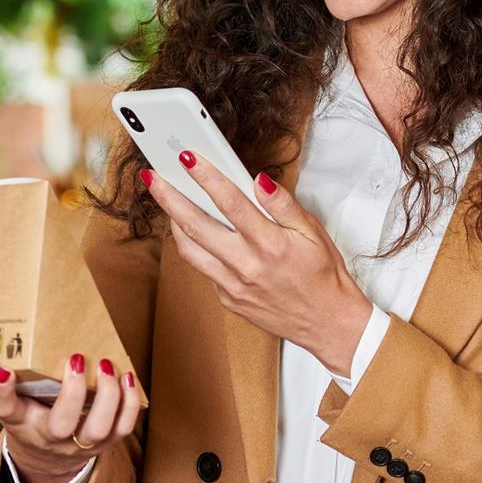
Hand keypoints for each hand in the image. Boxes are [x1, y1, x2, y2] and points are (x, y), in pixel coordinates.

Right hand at [0, 354, 140, 482]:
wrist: (46, 456)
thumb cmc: (30, 420)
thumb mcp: (12, 404)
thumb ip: (6, 386)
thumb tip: (3, 363)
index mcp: (22, 423)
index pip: (7, 409)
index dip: (3, 390)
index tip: (5, 369)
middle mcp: (50, 438)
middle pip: (61, 425)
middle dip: (73, 392)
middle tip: (77, 358)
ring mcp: (80, 445)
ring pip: (98, 429)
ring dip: (108, 395)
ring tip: (107, 366)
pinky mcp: (104, 443)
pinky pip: (122, 428)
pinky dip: (130, 403)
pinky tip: (127, 378)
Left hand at [142, 153, 373, 374]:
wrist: (327, 323)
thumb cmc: (323, 276)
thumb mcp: (313, 232)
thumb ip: (283, 205)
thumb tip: (259, 181)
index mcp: (270, 244)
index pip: (230, 202)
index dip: (206, 176)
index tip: (188, 158)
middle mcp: (247, 266)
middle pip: (197, 225)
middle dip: (170, 198)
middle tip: (153, 178)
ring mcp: (233, 286)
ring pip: (190, 251)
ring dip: (174, 224)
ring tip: (167, 203)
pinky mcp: (228, 299)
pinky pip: (203, 270)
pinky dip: (195, 248)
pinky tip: (195, 233)